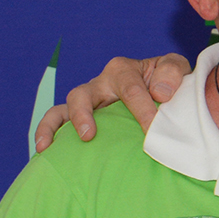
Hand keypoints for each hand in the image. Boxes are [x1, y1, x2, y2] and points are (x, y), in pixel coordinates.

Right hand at [33, 53, 192, 151]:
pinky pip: (57, 120)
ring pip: (64, 108)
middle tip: (89, 135)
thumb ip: (172, 71)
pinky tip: (43, 149)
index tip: (152, 130)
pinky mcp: (81, 116)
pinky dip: (47, 131)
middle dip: (84, 115)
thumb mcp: (175, 67)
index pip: (130, 90)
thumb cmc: (167, 82)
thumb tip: (159, 93)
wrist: (164, 93)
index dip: (141, 111)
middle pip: (83, 94)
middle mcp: (100, 83)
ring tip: (53, 146)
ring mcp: (89, 100)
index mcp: (123, 70)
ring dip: (58, 125)